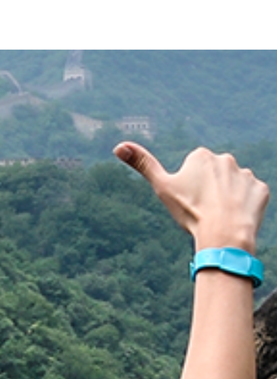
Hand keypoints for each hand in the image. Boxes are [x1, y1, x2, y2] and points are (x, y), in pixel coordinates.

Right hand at [115, 143, 268, 252]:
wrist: (223, 232)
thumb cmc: (190, 210)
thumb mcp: (161, 187)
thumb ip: (142, 164)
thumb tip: (118, 146)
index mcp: (201, 156)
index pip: (192, 169)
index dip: (187, 186)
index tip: (187, 199)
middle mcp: (226, 159)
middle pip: (213, 176)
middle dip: (208, 190)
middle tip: (201, 209)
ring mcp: (246, 174)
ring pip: (232, 186)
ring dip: (226, 198)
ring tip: (218, 216)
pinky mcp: (260, 189)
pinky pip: (250, 196)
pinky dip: (243, 206)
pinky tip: (235, 217)